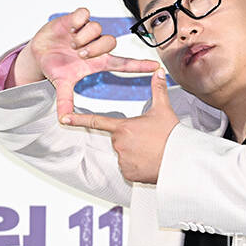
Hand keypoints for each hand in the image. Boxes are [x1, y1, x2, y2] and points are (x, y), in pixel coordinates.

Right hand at [28, 8, 159, 119]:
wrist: (39, 54)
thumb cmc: (56, 67)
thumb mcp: (62, 84)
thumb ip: (65, 100)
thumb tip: (63, 119)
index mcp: (99, 62)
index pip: (124, 64)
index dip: (140, 65)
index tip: (156, 67)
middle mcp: (97, 45)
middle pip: (110, 42)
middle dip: (94, 48)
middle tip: (79, 54)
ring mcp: (88, 31)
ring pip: (97, 28)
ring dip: (82, 37)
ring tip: (70, 43)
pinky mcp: (77, 18)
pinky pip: (84, 14)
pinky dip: (76, 21)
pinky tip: (68, 29)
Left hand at [61, 68, 179, 183]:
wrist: (180, 159)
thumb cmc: (172, 136)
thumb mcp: (163, 110)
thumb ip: (158, 90)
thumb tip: (158, 73)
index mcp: (124, 127)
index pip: (97, 121)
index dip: (79, 119)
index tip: (65, 119)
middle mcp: (120, 143)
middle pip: (119, 138)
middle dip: (132, 138)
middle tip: (149, 139)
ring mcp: (123, 159)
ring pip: (124, 154)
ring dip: (135, 153)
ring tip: (151, 151)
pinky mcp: (128, 173)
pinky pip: (129, 168)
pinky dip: (137, 166)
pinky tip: (149, 162)